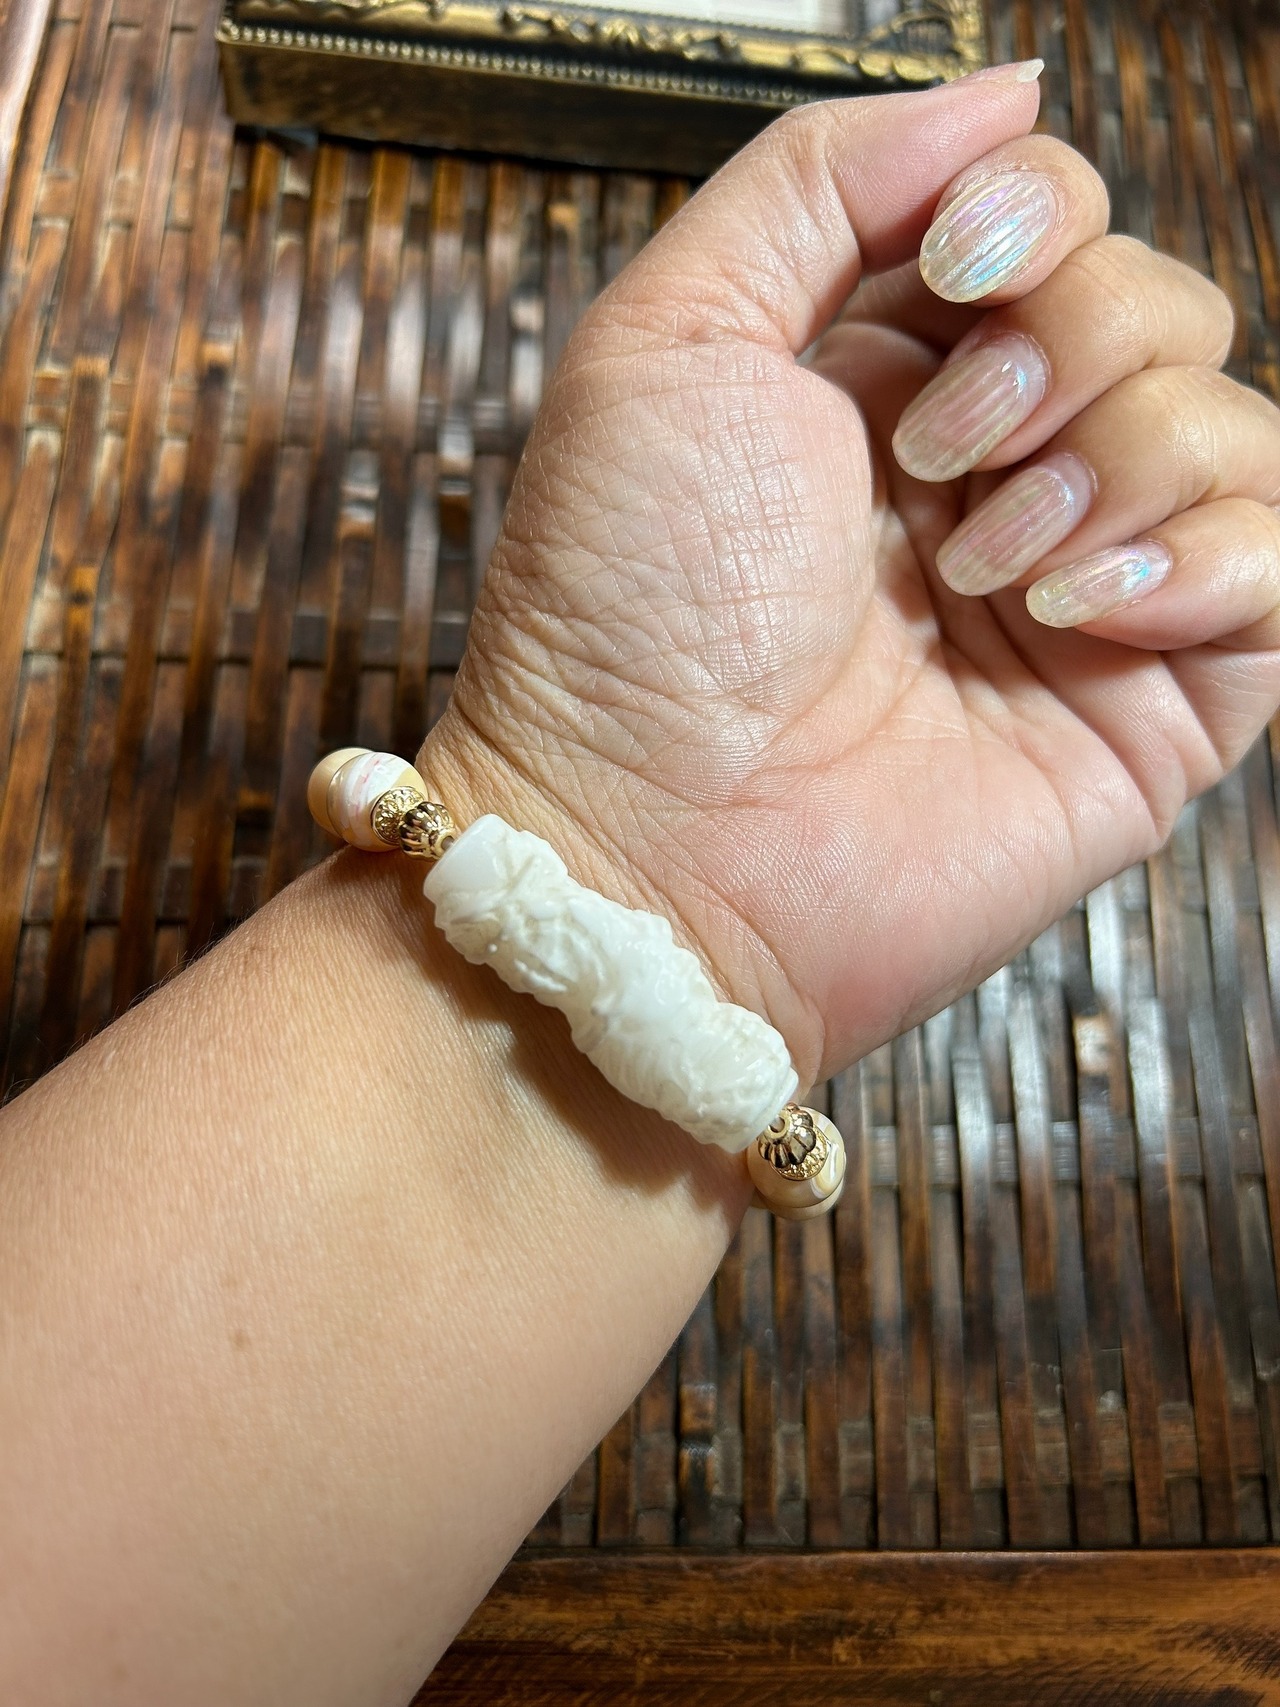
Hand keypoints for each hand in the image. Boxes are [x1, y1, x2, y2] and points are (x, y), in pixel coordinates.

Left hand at [422, 70, 1279, 1091]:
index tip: (957, 271)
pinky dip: (1204, 554)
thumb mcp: (669, 340)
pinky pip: (1278, 558)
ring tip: (981, 570)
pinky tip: (1078, 605)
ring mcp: (1078, 586)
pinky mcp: (1152, 699)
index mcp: (887, 379)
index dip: (1036, 213)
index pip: (1052, 221)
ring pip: (1224, 421)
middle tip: (940, 460)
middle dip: (1065, 346)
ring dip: (1112, 462)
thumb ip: (821, 181)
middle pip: (1156, 302)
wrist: (654, 846)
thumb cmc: (626, 618)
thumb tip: (1008, 94)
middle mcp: (995, 472)